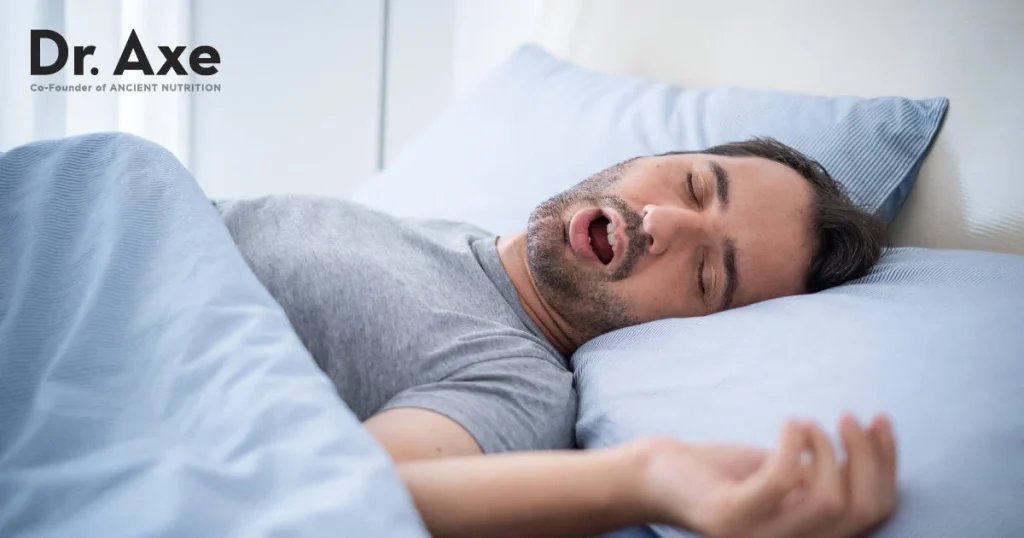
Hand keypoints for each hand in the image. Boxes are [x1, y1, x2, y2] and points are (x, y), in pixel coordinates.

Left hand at [632, 414, 896, 536]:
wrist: (659, 478)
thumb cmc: (725, 474)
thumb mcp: (785, 475)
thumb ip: (823, 474)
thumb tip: (874, 443)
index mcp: (810, 537)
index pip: (874, 512)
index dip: (887, 465)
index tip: (882, 419)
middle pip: (859, 508)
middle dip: (866, 456)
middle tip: (848, 416)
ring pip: (828, 501)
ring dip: (825, 451)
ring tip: (805, 423)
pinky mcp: (729, 518)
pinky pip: (779, 481)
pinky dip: (791, 445)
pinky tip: (788, 424)